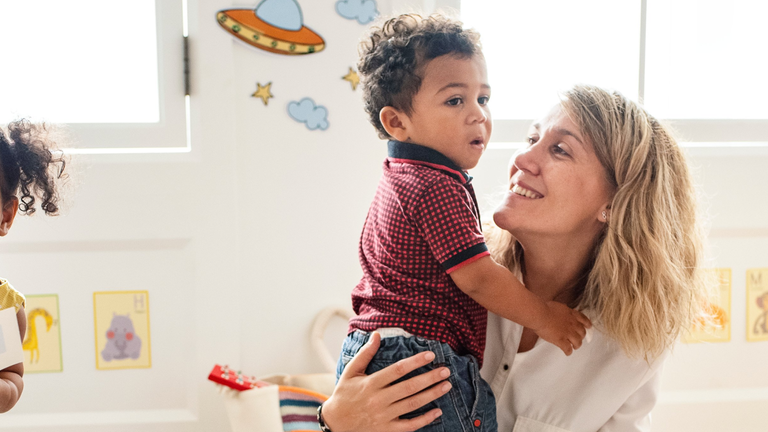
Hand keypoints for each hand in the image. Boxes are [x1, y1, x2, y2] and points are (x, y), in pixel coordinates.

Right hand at [321, 332, 452, 431]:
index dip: (415, 362)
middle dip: (430, 378)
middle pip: (409, 387)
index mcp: (370, 383)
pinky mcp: (387, 430)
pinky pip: (409, 425)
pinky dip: (425, 419)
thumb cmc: (344, 394)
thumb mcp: (351, 371)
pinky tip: (437, 412)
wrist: (335, 423)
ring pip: (412, 404)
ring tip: (446, 385)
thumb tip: (377, 335)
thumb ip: (365, 353)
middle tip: (446, 370)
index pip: (397, 370)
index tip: (430, 355)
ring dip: (432, 395)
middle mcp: (378, 399)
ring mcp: (383, 416)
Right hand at [534, 302, 591, 354]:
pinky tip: (567, 352)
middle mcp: (572, 324)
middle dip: (581, 336)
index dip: (587, 324)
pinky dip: (568, 351)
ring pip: (578, 342)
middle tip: (578, 338)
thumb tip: (563, 311)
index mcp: (571, 314)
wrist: (540, 314)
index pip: (583, 319)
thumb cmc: (545, 308)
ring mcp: (567, 333)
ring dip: (577, 345)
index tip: (588, 326)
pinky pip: (568, 349)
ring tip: (574, 347)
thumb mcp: (558, 306)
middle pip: (582, 332)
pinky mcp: (561, 340)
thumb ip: (563, 310)